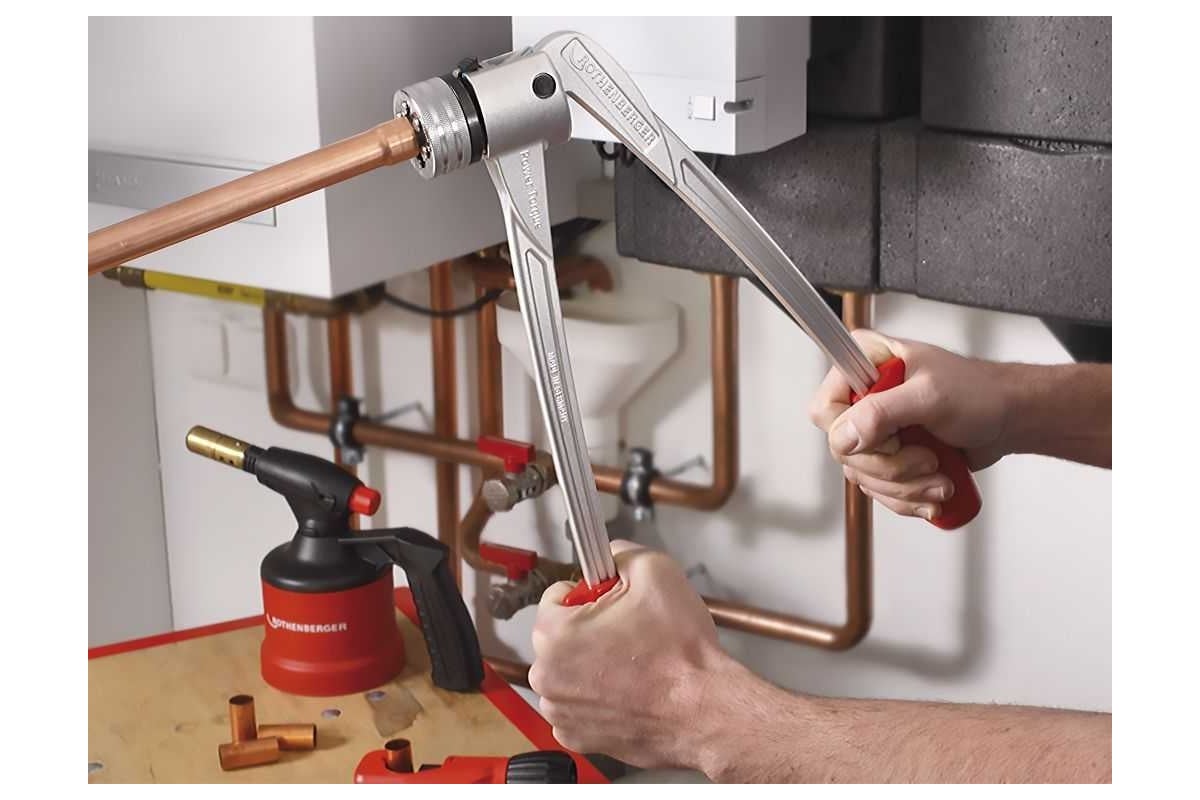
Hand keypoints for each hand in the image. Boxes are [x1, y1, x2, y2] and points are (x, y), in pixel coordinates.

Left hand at [529, 540, 730, 769]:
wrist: (704, 711)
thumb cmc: (680, 653)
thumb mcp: (656, 571)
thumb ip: (622, 553)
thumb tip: (610, 555)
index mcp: (554, 634)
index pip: (557, 595)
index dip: (592, 593)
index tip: (616, 605)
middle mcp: (547, 676)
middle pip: (561, 635)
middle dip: (590, 630)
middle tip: (631, 635)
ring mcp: (561, 712)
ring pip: (569, 671)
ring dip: (593, 665)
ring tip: (634, 665)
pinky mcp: (579, 738)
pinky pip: (579, 705)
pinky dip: (598, 698)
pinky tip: (629, 692)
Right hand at [809, 329, 1012, 521]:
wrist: (1008, 419)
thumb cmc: (979, 394)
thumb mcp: (930, 396)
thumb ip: (881, 412)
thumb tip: (844, 436)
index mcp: (864, 364)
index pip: (825, 410)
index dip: (854, 435)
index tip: (894, 439)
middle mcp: (862, 395)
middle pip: (845, 452)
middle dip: (892, 468)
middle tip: (928, 459)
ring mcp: (874, 428)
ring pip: (863, 476)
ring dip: (905, 487)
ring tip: (939, 476)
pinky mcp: (888, 455)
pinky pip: (879, 489)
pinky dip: (909, 498)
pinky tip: (935, 487)